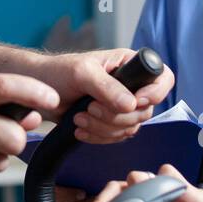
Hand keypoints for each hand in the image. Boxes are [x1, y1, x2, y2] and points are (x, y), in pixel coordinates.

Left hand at [36, 48, 174, 143]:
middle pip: (145, 111)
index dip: (154, 93)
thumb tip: (132, 104)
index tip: (134, 101)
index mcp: (129, 64)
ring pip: (130, 127)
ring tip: (79, 118)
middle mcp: (131, 85)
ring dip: (103, 128)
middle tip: (90, 108)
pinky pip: (117, 137)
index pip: (162, 77)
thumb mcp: (82, 73)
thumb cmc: (58, 72)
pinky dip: (99, 137)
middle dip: (116, 116)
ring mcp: (122, 105)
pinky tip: (81, 129)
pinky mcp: (110, 122)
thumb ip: (107, 87)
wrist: (39, 92)